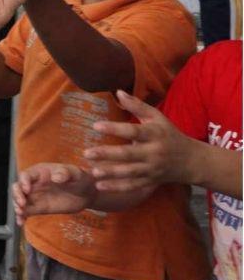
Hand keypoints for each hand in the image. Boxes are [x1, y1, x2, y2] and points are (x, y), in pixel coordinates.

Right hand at [12, 163, 95, 224]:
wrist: (86, 194)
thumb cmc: (80, 178)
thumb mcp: (75, 173)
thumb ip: (65, 173)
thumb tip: (55, 177)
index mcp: (40, 172)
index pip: (26, 175)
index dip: (23, 182)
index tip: (27, 190)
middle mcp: (34, 183)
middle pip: (18, 187)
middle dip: (17, 195)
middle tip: (22, 204)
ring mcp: (36, 196)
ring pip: (20, 200)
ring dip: (17, 207)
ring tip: (20, 214)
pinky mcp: (39, 208)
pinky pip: (27, 211)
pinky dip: (21, 216)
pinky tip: (21, 222)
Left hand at [83, 90, 199, 191]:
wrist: (191, 161)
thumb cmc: (168, 134)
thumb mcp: (157, 117)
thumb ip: (137, 106)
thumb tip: (118, 91)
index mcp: (154, 135)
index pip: (133, 131)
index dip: (115, 128)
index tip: (96, 125)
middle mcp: (154, 153)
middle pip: (129, 154)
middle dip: (108, 154)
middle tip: (87, 153)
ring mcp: (152, 169)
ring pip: (130, 173)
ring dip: (110, 173)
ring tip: (92, 171)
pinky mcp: (150, 182)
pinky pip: (133, 186)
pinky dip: (117, 187)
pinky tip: (100, 186)